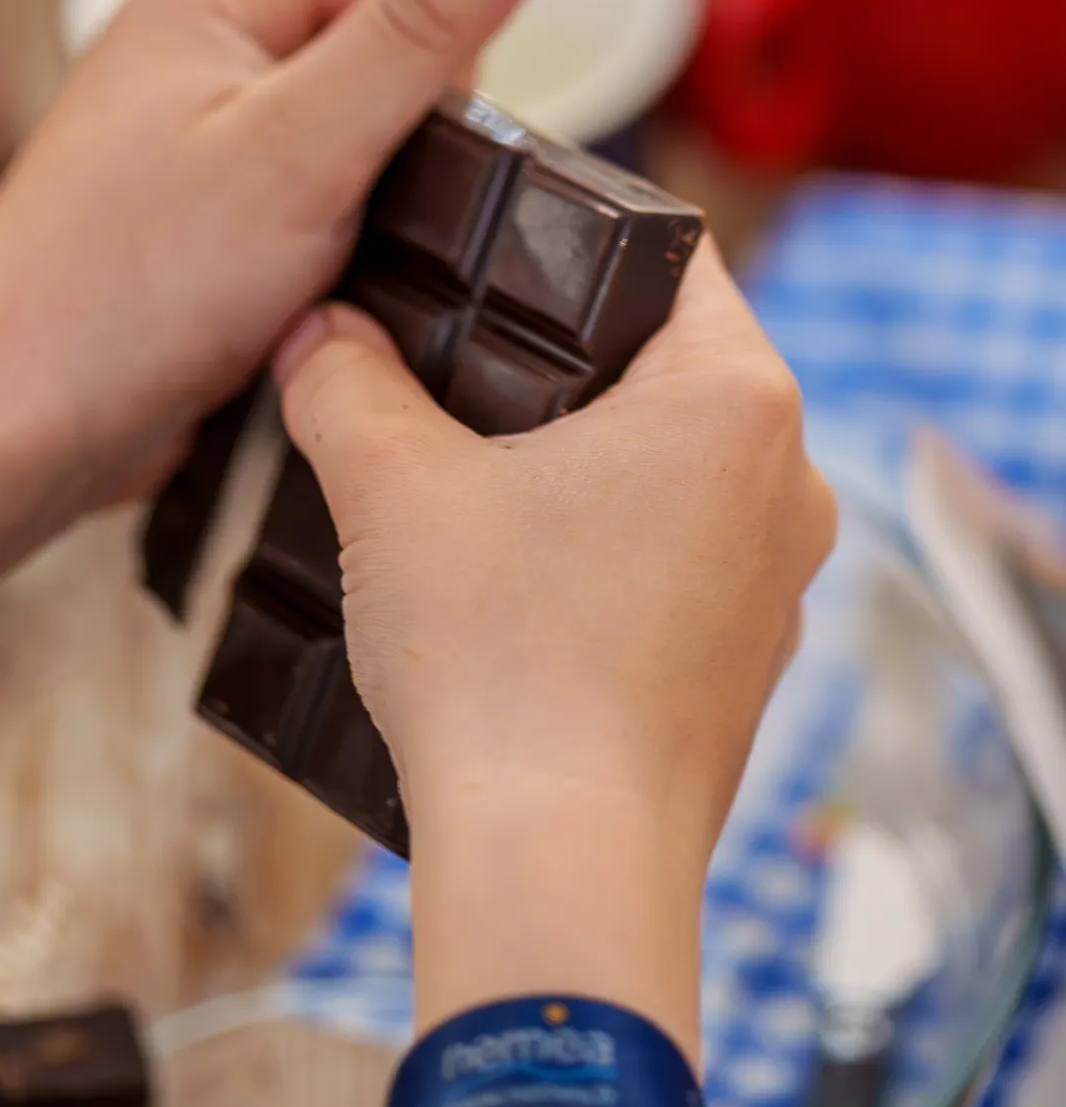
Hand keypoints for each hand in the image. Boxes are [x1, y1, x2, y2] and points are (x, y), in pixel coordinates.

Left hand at [0, 0, 555, 513]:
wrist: (18, 422)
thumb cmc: (136, 288)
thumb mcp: (307, 147)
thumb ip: (422, 26)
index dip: (436, 95)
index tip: (383, 181)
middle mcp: (201, 30)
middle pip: (390, 71)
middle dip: (393, 166)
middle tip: (332, 241)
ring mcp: (196, 119)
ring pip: (357, 151)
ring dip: (362, 223)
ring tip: (298, 281)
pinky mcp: (200, 202)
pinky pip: (313, 207)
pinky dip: (322, 260)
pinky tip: (282, 306)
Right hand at [274, 243, 835, 1053]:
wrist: (559, 866)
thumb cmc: (501, 663)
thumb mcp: (393, 491)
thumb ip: (347, 384)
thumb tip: (319, 336)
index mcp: (735, 399)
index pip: (665, 258)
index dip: (567, 240)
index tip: (488, 251)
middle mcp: (787, 485)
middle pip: (664, 371)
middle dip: (553, 368)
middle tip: (446, 370)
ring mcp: (777, 588)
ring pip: (670, 478)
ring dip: (574, 472)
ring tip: (461, 488)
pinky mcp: (744, 671)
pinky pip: (672, 572)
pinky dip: (598, 560)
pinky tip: (507, 592)